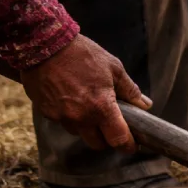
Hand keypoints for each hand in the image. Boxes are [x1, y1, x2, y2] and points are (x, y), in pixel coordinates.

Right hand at [21, 35, 150, 151]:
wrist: (42, 42)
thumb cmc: (81, 53)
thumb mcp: (113, 67)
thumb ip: (130, 90)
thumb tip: (145, 105)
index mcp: (101, 108)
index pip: (118, 140)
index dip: (127, 146)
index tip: (132, 146)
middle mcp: (80, 117)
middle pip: (97, 143)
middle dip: (106, 138)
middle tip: (110, 126)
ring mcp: (61, 116)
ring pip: (78, 133)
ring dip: (86, 127)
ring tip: (88, 108)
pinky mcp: (45, 111)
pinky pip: (62, 122)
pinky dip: (69, 116)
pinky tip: (70, 100)